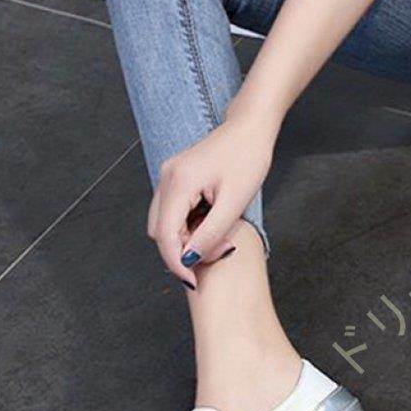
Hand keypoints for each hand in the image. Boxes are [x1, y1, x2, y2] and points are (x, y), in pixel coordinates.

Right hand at [147, 112, 276, 285]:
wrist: (250, 128)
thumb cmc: (248, 159)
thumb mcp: (234, 203)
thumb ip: (210, 233)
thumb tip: (190, 259)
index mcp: (178, 182)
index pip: (165, 235)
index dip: (176, 263)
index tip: (193, 282)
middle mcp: (166, 178)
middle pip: (160, 232)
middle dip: (184, 251)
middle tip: (219, 251)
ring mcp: (168, 176)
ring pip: (165, 224)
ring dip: (187, 239)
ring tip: (220, 237)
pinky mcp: (176, 178)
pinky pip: (173, 212)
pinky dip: (188, 226)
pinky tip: (211, 223)